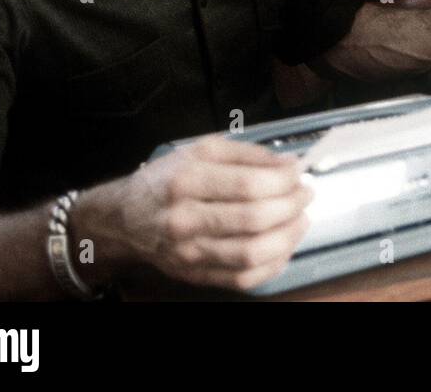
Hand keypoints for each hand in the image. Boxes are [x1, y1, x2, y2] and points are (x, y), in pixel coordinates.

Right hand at [88, 136, 311, 291]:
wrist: (124, 219)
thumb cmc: (167, 179)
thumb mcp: (201, 150)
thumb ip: (247, 154)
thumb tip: (288, 164)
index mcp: (187, 181)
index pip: (249, 186)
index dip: (284, 180)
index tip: (298, 173)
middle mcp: (185, 220)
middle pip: (254, 220)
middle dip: (292, 206)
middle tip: (305, 194)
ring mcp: (190, 253)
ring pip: (252, 254)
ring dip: (289, 236)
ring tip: (300, 219)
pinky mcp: (196, 275)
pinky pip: (243, 279)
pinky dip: (274, 264)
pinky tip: (285, 245)